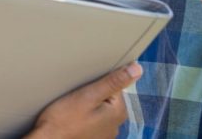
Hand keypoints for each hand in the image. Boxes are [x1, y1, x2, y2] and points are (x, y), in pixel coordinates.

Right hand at [25, 63, 141, 138]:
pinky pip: (93, 120)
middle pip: (108, 97)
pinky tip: (74, 118)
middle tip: (77, 98)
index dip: (99, 82)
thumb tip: (137, 69)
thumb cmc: (64, 119)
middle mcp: (116, 126)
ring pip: (99, 109)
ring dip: (89, 105)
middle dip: (94, 94)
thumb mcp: (88, 95)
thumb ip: (113, 82)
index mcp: (118, 113)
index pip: (115, 85)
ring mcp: (105, 134)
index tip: (85, 88)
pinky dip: (85, 117)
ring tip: (74, 108)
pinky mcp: (94, 138)